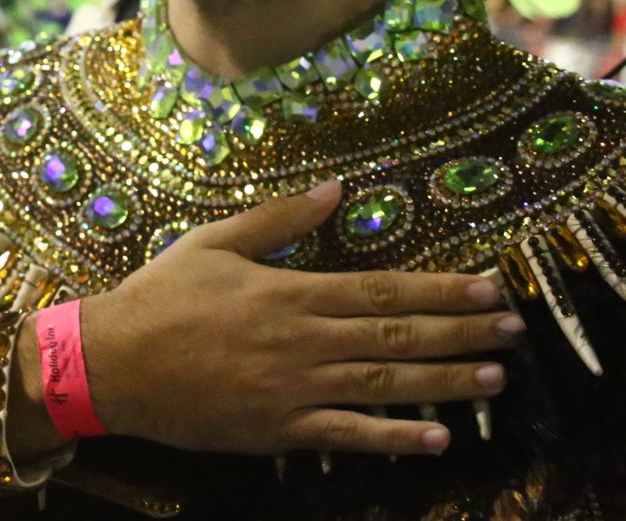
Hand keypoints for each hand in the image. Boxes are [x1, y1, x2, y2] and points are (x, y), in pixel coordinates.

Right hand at [7, 180, 520, 462]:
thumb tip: (336, 188)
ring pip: (384, 384)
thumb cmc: (161, 297)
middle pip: (396, 336)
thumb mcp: (215, 242)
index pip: (381, 290)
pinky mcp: (279, 428)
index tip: (486, 285)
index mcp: (290, 291)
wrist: (113, 363)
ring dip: (445, 381)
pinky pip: (348, 433)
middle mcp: (302, 340)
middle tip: (513, 328)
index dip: (439, 289)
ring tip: (495, 376)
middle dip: (461, 331)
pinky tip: (437, 437)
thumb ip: (279, 219)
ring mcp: (294, 388)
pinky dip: (394, 436)